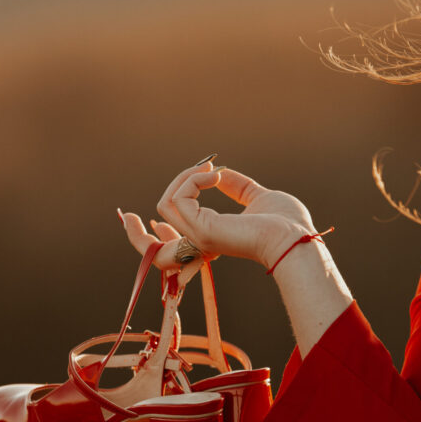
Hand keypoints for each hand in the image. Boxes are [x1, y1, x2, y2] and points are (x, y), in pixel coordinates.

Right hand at [121, 160, 318, 270]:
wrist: (295, 236)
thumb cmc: (286, 223)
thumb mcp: (257, 197)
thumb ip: (237, 186)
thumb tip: (220, 172)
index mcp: (211, 241)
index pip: (169, 248)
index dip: (154, 234)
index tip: (151, 218)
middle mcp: (201, 244)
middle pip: (149, 250)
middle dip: (133, 232)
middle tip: (126, 214)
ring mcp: (199, 238)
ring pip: (163, 206)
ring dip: (184, 177)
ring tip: (210, 171)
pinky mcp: (202, 230)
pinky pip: (179, 197)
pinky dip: (193, 179)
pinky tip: (215, 176)